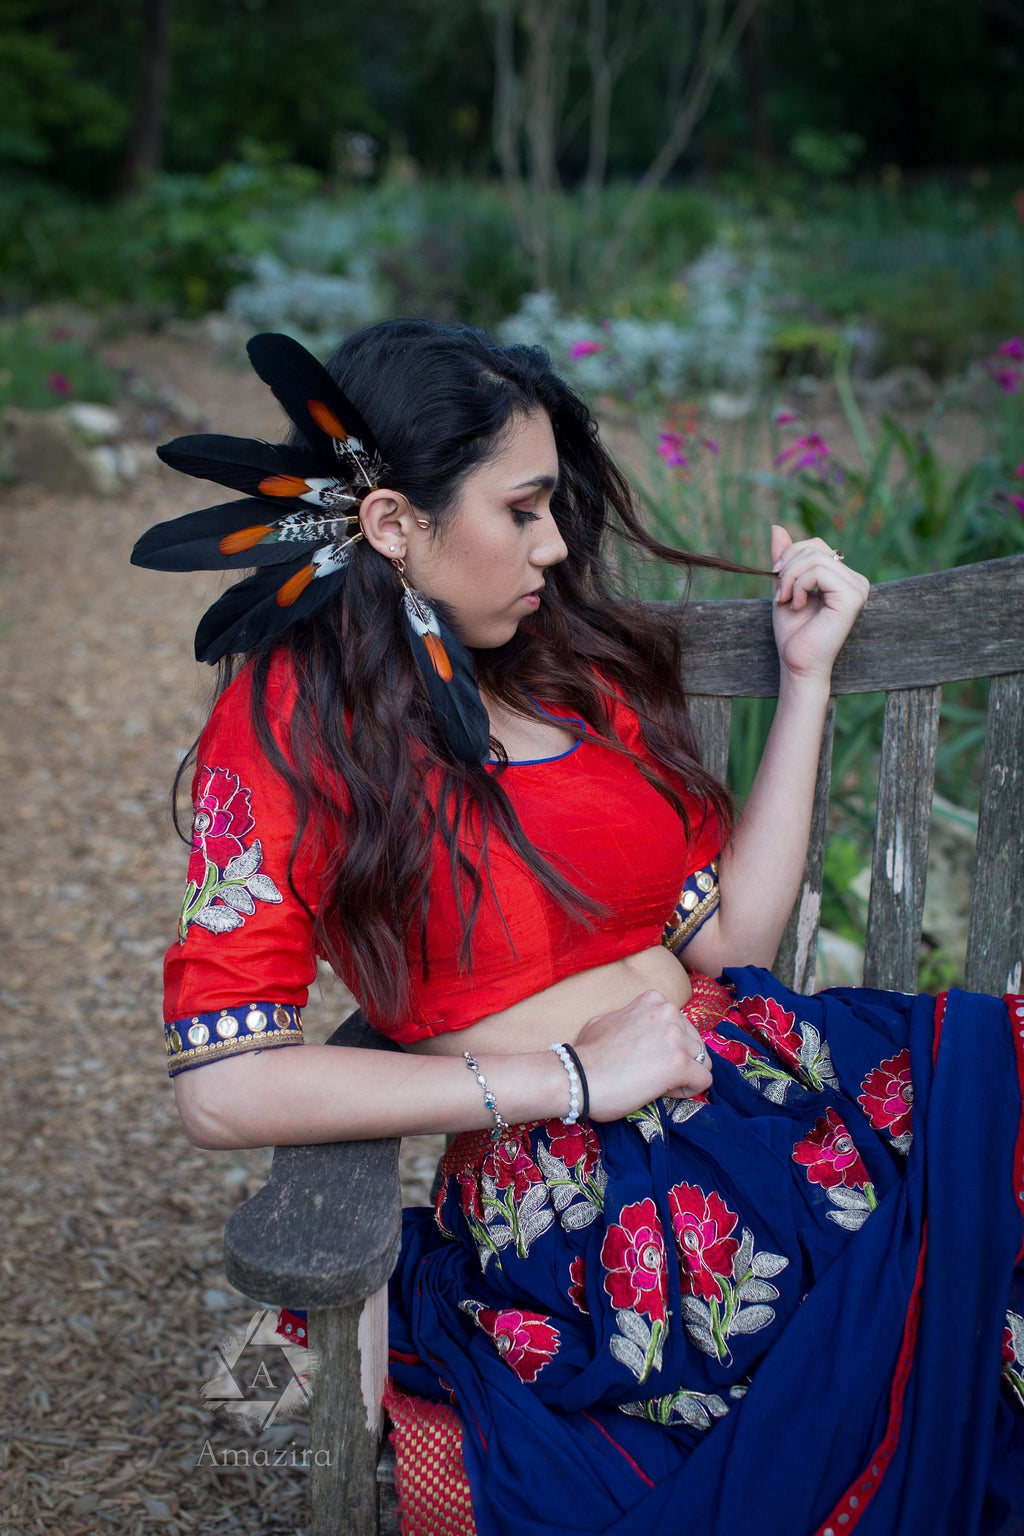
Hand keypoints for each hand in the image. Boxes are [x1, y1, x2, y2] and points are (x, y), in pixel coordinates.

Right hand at [573, 990, 712, 1120]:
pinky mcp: (680, 1064)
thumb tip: (640, 1029)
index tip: (648, 1058)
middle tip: (650, 1074)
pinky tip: (662, 1092)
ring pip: (702, 1062)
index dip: (667, 1047)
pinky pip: (703, 1081)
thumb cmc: (587, 1053)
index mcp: (654, 1000)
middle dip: (678, 1061)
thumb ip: (633, 1019)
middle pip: (694, 1043)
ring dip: (683, 1076)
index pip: (680, 1026)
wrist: (577, 1077)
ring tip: (656, 1083)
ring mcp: (676, 1038)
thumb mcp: (609, 1020)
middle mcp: (669, 1013)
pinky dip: (687, 1091)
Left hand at [770, 525, 869, 684]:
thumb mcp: (784, 587)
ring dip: (790, 578)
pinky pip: (820, 571)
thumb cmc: (793, 633)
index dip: (790, 555)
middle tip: (779, 593)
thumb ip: (784, 559)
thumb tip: (776, 525)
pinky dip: (799, 585)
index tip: (775, 577)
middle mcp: (857, 581)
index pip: (816, 545)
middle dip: (788, 566)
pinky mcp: (852, 597)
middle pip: (815, 547)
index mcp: (844, 578)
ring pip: (815, 557)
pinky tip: (798, 605)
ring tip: (787, 600)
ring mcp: (858, 588)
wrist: (797, 663)